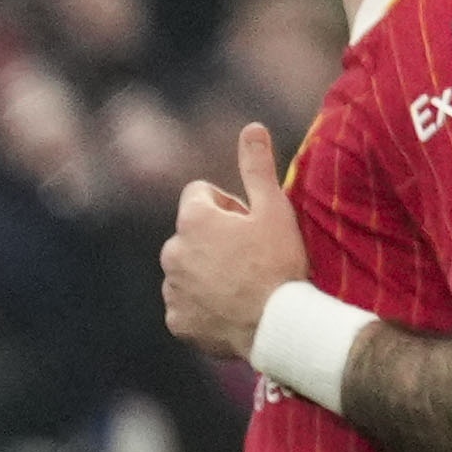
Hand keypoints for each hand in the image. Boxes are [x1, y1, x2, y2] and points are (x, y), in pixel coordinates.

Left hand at [158, 122, 309, 360]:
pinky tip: (230, 310)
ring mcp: (172, 288)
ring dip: (206, 272)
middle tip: (250, 258)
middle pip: (191, 234)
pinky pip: (185, 305)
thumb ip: (257, 167)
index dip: (228, 206)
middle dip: (214, 240)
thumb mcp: (274, 209)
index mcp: (192, 220)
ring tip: (242, 286)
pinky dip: (202, 306)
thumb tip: (252, 126)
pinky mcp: (176, 320)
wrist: (279, 325)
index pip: (200, 194)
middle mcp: (172, 251)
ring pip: (186, 270)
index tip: (249, 224)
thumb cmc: (279, 263)